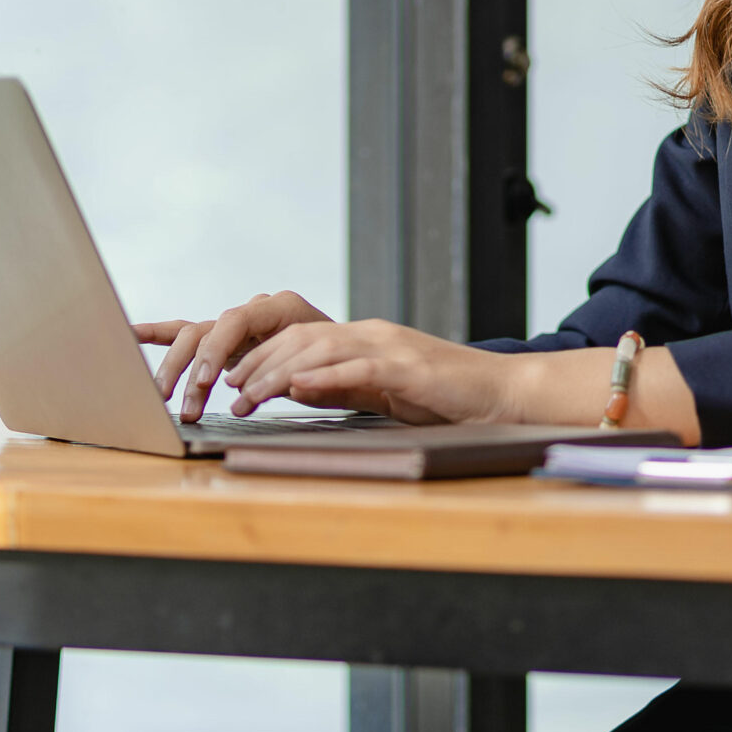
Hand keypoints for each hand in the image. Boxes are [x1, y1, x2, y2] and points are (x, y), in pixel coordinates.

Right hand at [133, 291, 333, 420]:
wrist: (349, 359)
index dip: (218, 349)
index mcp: (281, 307)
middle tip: (184, 404)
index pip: (236, 319)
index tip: (209, 382)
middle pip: (207, 331)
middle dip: (190, 368)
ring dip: (176, 371)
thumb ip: (307, 377)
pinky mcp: (223, 342)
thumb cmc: (343, 365)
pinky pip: (185, 334)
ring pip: (193, 339)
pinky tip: (128, 334)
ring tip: (164, 400)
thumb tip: (279, 388)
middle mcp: (253, 311)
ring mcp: (235, 326)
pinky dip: (157, 334)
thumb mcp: (331, 371)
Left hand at [226, 319, 517, 425]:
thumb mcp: (385, 390)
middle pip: (301, 340)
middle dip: (258, 364)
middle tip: (228, 390)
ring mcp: (391, 348)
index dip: (262, 357)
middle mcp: (373, 335)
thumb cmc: (447, 397)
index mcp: (366, 338)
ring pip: (320, 351)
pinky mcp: (409, 369)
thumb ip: (345, 385)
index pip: (301, 339)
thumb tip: (297, 390)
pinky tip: (297, 388)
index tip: (232, 379)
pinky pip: (359, 369)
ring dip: (278, 374)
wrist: (503, 392)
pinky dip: (325, 377)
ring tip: (248, 396)